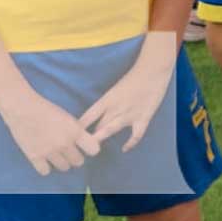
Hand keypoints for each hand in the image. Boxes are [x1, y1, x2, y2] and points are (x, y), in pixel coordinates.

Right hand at [2, 92, 102, 175]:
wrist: (22, 108)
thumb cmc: (46, 109)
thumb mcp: (68, 118)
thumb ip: (77, 131)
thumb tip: (84, 143)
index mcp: (75, 131)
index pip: (94, 150)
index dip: (89, 149)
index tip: (84, 147)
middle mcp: (65, 143)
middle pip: (78, 162)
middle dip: (75, 157)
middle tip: (68, 151)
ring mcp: (49, 151)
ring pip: (64, 168)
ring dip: (61, 162)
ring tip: (56, 154)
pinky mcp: (34, 157)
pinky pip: (45, 171)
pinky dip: (45, 167)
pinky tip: (43, 159)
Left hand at [79, 34, 177, 152]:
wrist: (152, 71)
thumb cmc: (134, 77)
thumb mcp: (116, 89)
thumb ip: (109, 102)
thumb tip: (100, 112)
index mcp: (107, 100)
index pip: (88, 117)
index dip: (78, 127)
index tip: (69, 135)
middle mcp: (115, 109)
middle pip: (97, 125)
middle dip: (89, 135)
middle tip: (80, 144)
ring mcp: (129, 115)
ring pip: (110, 130)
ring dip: (101, 138)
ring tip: (93, 149)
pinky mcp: (143, 118)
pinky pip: (136, 135)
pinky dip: (130, 143)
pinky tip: (125, 149)